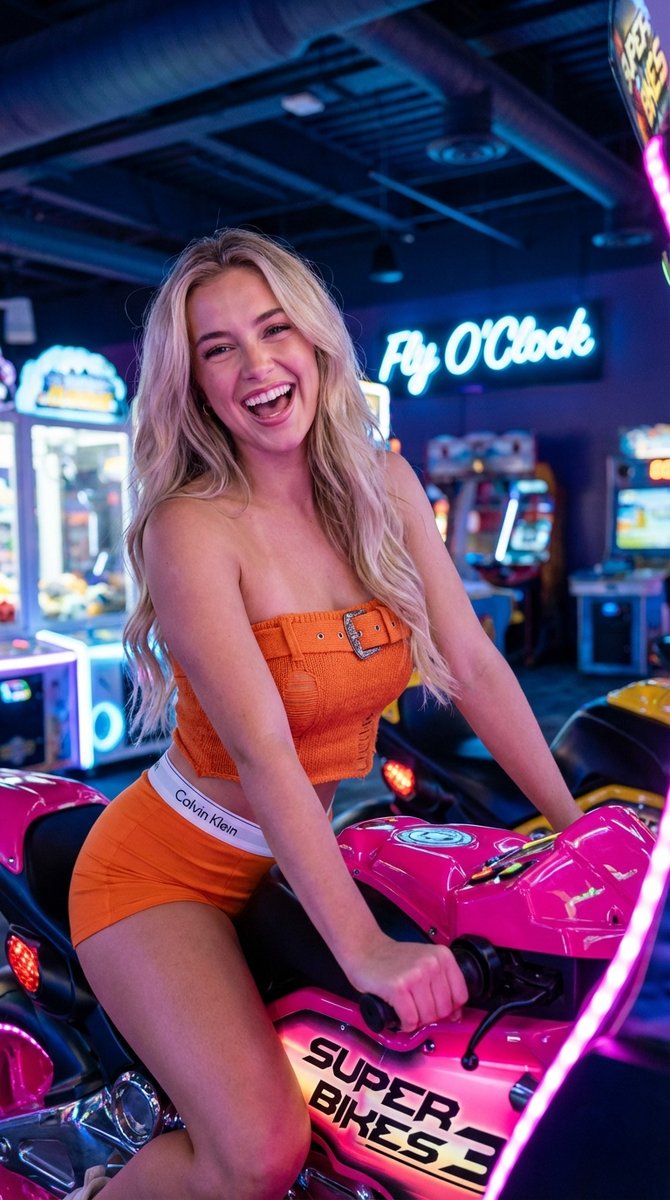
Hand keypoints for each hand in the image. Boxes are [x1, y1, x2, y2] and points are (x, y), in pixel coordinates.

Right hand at [345, 935, 468, 1032]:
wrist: (365, 949)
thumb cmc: (394, 959)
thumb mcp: (425, 962)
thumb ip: (443, 983)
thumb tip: (456, 1014)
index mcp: (443, 956)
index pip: (460, 996)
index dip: (449, 1009)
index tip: (437, 1008)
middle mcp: (432, 963)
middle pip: (444, 1010)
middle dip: (430, 1016)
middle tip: (416, 1008)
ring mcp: (415, 975)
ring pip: (427, 1017)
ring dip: (416, 1020)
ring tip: (406, 1009)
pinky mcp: (398, 987)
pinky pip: (410, 1020)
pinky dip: (405, 1024)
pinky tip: (399, 1015)